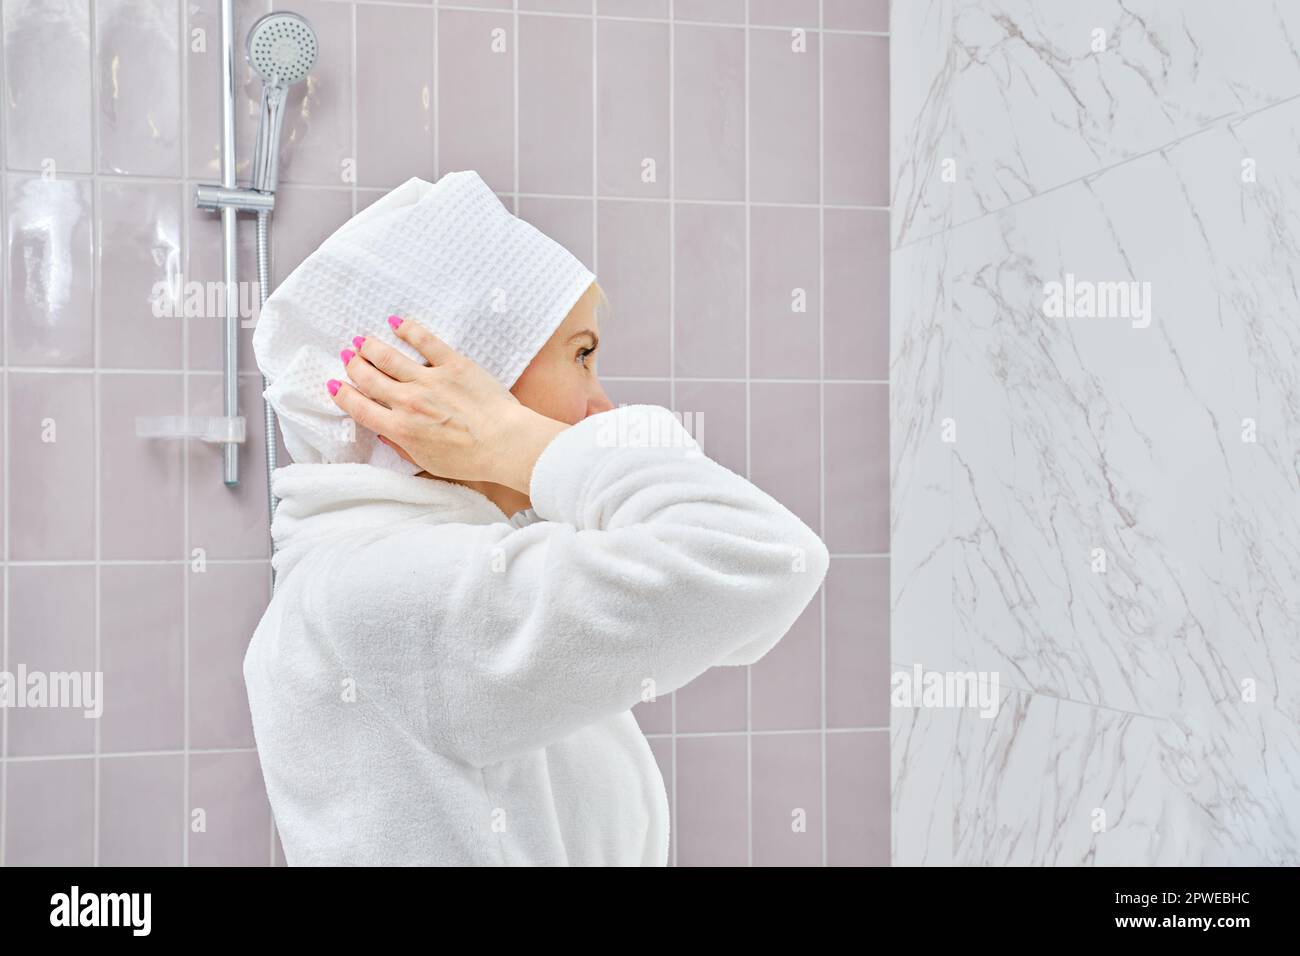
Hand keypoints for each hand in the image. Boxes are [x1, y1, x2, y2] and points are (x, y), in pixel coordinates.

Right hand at [328, 316, 568, 493]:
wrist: (506, 444)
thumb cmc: (472, 459)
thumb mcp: (428, 462)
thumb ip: (401, 446)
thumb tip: (384, 431)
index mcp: (399, 429)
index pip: (359, 406)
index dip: (342, 393)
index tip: (335, 384)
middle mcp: (408, 402)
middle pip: (368, 377)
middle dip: (353, 365)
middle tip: (349, 357)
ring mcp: (430, 380)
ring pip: (388, 355)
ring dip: (371, 346)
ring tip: (363, 341)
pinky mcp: (453, 364)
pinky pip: (425, 340)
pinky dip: (407, 328)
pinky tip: (397, 323)